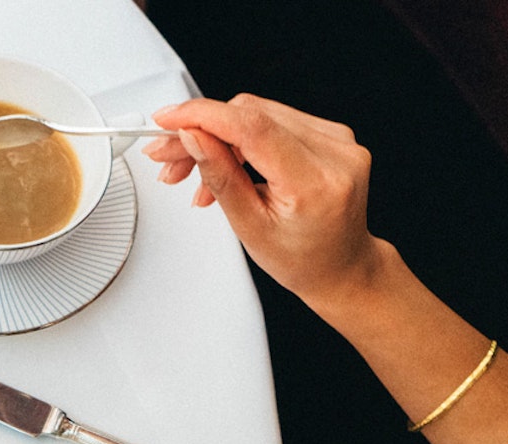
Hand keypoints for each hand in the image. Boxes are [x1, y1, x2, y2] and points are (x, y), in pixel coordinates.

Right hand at [145, 94, 385, 310]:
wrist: (340, 264)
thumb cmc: (301, 257)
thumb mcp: (250, 227)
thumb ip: (220, 177)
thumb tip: (193, 137)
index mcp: (315, 182)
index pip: (252, 128)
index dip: (203, 116)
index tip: (168, 120)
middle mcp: (334, 153)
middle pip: (251, 116)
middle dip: (200, 132)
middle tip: (167, 156)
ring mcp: (337, 138)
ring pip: (259, 114)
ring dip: (216, 136)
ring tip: (189, 169)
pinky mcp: (331, 133)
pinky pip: (274, 120)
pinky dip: (240, 137)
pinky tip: (222, 160)